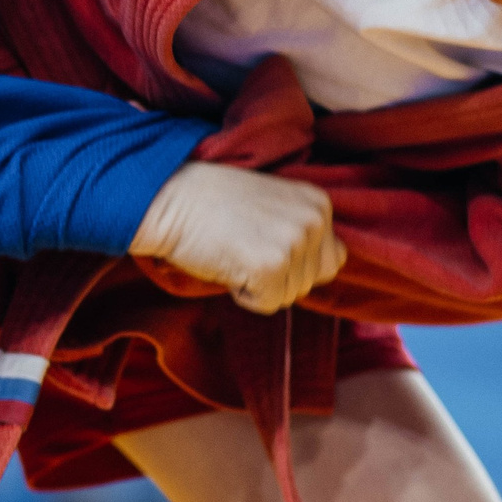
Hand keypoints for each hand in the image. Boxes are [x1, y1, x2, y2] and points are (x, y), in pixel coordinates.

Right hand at [131, 163, 346, 314]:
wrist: (168, 198)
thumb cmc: (212, 202)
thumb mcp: (272, 204)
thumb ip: (302, 227)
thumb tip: (333, 264)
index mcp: (319, 202)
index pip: (330, 258)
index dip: (294, 262)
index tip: (261, 240)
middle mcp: (314, 220)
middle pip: (310, 281)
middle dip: (277, 275)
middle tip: (242, 244)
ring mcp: (294, 243)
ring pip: (290, 295)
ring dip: (259, 283)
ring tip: (234, 249)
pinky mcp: (270, 266)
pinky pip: (267, 304)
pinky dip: (243, 293)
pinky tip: (227, 262)